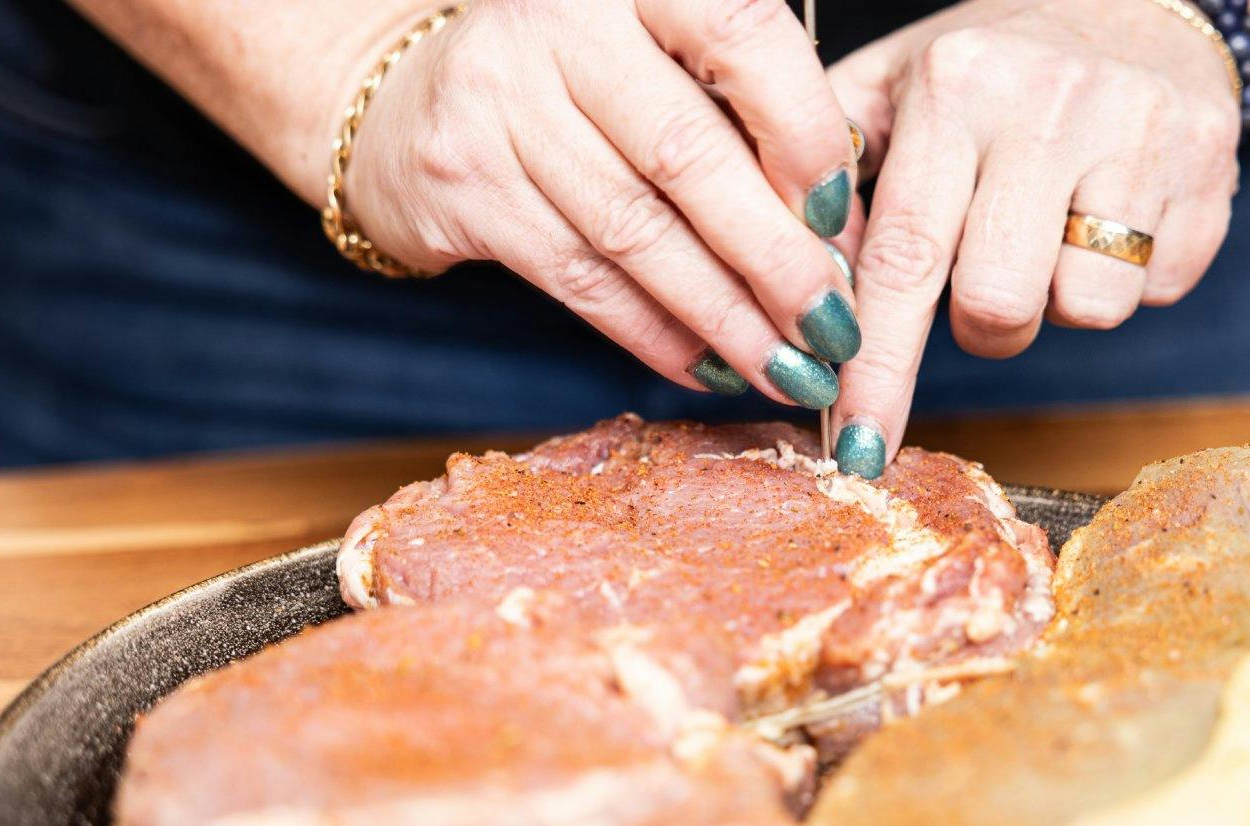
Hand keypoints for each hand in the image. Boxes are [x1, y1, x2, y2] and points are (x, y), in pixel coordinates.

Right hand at [344, 0, 862, 407]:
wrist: (409, 100)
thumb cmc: (575, 83)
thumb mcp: (657, 57)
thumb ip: (741, 118)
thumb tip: (839, 240)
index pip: (739, 31)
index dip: (801, 127)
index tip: (836, 213)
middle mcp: (560, 20)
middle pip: (687, 155)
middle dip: (774, 259)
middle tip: (831, 329)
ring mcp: (500, 100)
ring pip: (636, 232)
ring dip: (722, 317)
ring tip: (785, 368)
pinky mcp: (464, 184)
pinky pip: (580, 278)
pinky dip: (654, 332)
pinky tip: (707, 365)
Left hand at [825, 0, 1244, 469]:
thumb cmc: (996, 65)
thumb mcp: (896, 86)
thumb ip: (833, 181)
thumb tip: (807, 297)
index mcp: (956, 85)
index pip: (905, 257)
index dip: (878, 368)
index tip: (858, 448)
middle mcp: (1050, 104)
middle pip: (998, 306)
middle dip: (986, 326)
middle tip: (989, 276)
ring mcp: (1143, 135)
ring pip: (1088, 311)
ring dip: (1061, 300)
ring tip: (1058, 227)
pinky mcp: (1213, 169)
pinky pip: (1158, 292)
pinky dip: (1130, 277)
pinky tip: (1119, 210)